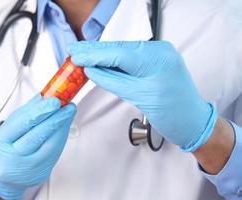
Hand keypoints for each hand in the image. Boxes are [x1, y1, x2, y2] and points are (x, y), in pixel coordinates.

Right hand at [0, 94, 76, 199]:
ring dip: (62, 127)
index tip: (55, 101)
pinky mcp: (41, 174)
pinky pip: (55, 153)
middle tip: (68, 106)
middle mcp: (11, 159)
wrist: (2, 178)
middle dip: (55, 119)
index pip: (21, 124)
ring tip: (69, 113)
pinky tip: (65, 126)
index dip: (40, 112)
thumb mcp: (7, 129)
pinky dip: (61, 137)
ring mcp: (27, 169)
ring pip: (49, 146)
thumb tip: (43, 96)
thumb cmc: (4, 148)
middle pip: (36, 136)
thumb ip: (25, 113)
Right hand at [68, 41, 217, 151]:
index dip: (94, 54)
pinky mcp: (157, 59)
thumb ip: (111, 80)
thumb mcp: (137, 97)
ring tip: (81, 53)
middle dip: (95, 50)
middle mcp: (160, 50)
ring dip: (102, 53)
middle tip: (73, 50)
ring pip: (124, 50)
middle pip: (120, 48)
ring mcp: (160, 53)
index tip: (75, 56)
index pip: (119, 53)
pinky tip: (99, 58)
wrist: (193, 121)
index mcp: (158, 60)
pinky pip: (131, 56)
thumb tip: (90, 70)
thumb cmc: (173, 115)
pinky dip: (114, 59)